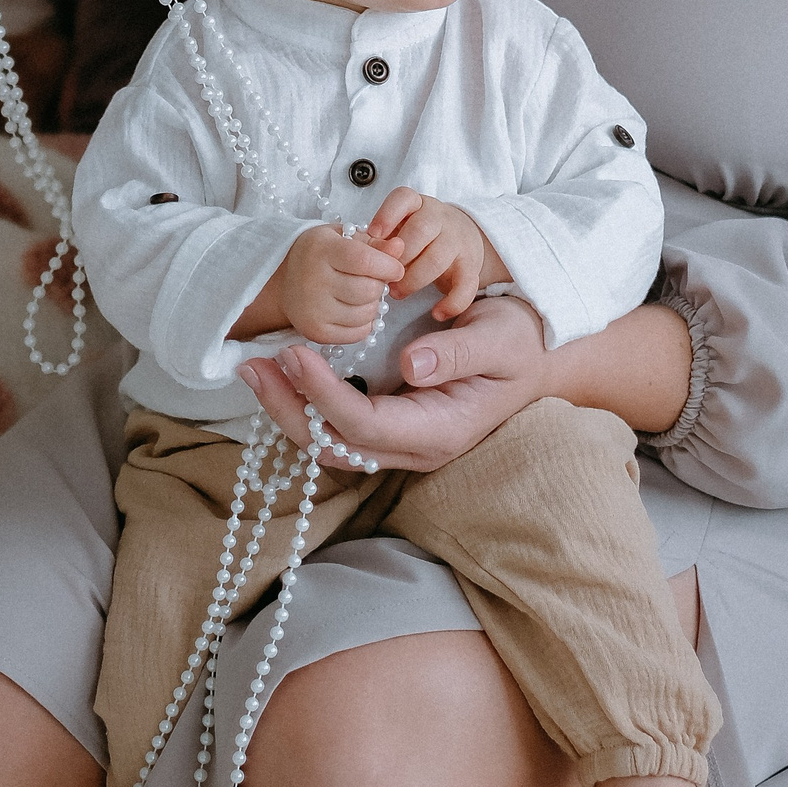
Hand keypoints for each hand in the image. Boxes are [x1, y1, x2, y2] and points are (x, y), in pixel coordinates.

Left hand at [237, 293, 546, 472]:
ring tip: (256, 366)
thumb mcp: (500, 338)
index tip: (294, 353)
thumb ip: (458, 352)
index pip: (367, 426)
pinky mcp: (390, 425)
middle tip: (255, 363)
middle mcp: (415, 447)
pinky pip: (338, 427)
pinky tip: (284, 373)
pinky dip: (305, 403)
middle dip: (289, 408)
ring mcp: (400, 441)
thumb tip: (411, 365)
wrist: (533, 357)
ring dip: (288, 409)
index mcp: (441, 431)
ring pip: (330, 444)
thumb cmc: (519, 344)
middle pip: (337, 446)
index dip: (324, 395)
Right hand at [269, 222, 403, 345]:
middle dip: (379, 285)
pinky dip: (364, 323)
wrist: (284, 282)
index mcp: (321, 250)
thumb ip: (374, 242)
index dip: (388, 266)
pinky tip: (354, 309)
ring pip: (366, 313)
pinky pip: (358, 334)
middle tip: (373, 280)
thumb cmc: (320, 254)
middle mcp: (313, 280)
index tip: (395, 268)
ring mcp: (313, 310)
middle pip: (368, 290)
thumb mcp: (343, 238)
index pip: (364, 261)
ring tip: (362, 293)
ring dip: (373, 304)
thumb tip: (400, 248)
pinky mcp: (315, 332)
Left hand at [364, 186, 506, 320]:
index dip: (387, 214)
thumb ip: (384, 238)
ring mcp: (458, 241)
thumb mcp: (400, 227)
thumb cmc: (418, 236)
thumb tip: (366, 257)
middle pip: (420, 230)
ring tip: (397, 293)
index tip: (373, 233)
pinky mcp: (471, 266)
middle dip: (398, 256)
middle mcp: (440, 218)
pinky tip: (437, 313)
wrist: (463, 238)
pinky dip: (452, 302)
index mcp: (418, 205)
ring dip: (414, 280)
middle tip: (382, 276)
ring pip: (438, 259)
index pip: (404, 198)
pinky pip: (466, 285)